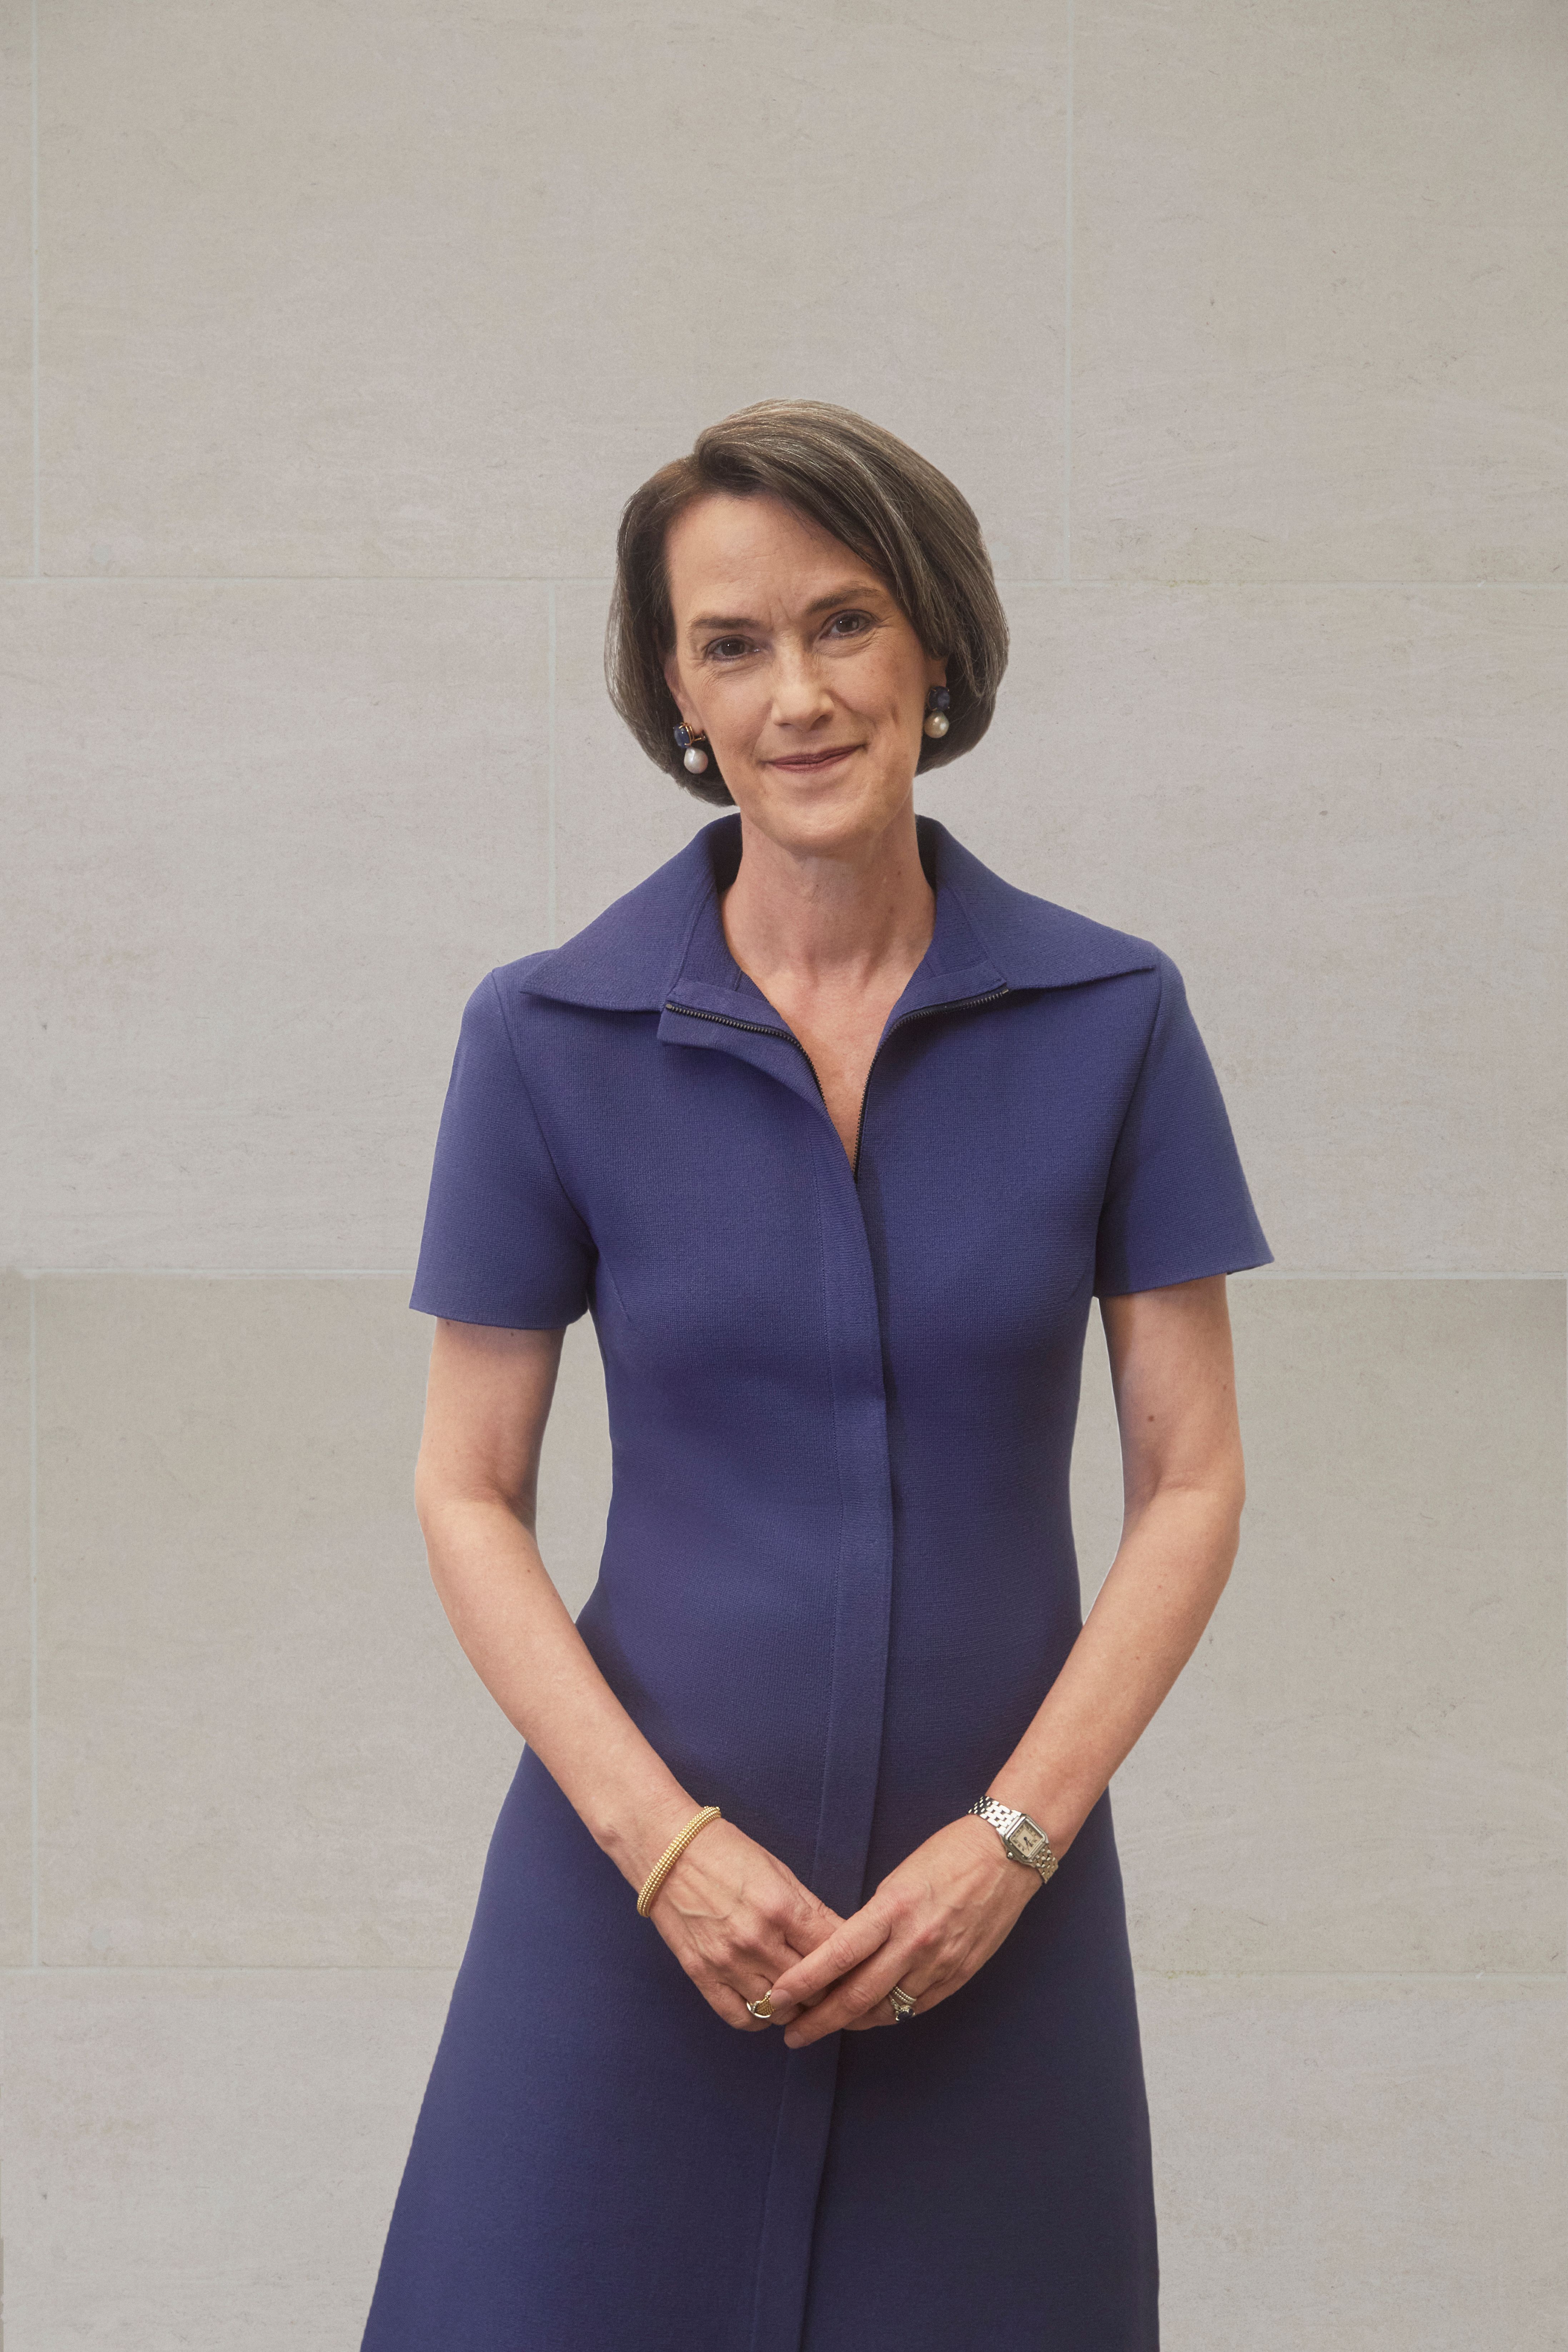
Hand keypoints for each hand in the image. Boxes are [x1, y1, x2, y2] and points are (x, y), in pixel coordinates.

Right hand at [644, 1817, 847, 2032]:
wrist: (668, 1851)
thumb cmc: (728, 1853)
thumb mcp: (780, 1872)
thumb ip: (812, 1911)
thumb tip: (845, 1940)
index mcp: (782, 1908)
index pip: (834, 1953)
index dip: (851, 1963)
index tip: (855, 1965)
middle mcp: (756, 1941)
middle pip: (812, 1988)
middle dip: (827, 1987)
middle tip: (832, 1983)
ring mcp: (727, 1962)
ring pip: (780, 2009)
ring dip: (796, 2006)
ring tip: (800, 1993)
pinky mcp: (701, 1975)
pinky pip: (741, 2018)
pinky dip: (760, 2017)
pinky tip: (767, 2002)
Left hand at [764, 1815, 1040, 2046]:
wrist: (1005, 1856)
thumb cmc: (947, 1856)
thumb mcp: (897, 1881)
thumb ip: (873, 1921)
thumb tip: (845, 1955)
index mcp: (893, 1909)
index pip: (838, 1955)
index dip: (804, 1981)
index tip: (778, 1996)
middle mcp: (915, 1942)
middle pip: (858, 1995)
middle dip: (819, 2020)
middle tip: (791, 2034)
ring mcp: (939, 1963)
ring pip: (887, 2009)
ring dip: (852, 2022)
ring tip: (825, 2026)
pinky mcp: (959, 1975)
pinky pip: (916, 2007)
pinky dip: (890, 2015)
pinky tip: (871, 2017)